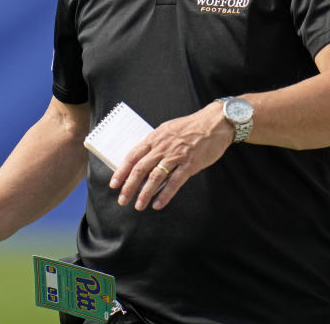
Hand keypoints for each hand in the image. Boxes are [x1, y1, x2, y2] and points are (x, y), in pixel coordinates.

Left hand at [109, 101, 232, 210]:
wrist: (214, 123)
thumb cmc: (190, 127)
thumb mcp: (167, 130)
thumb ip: (154, 145)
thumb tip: (141, 162)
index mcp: (154, 138)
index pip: (132, 156)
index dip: (121, 171)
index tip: (114, 184)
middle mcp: (162, 147)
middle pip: (140, 169)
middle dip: (129, 186)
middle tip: (122, 200)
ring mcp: (176, 156)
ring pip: (155, 177)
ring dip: (145, 193)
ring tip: (139, 205)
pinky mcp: (190, 164)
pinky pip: (174, 182)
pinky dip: (165, 194)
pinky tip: (158, 204)